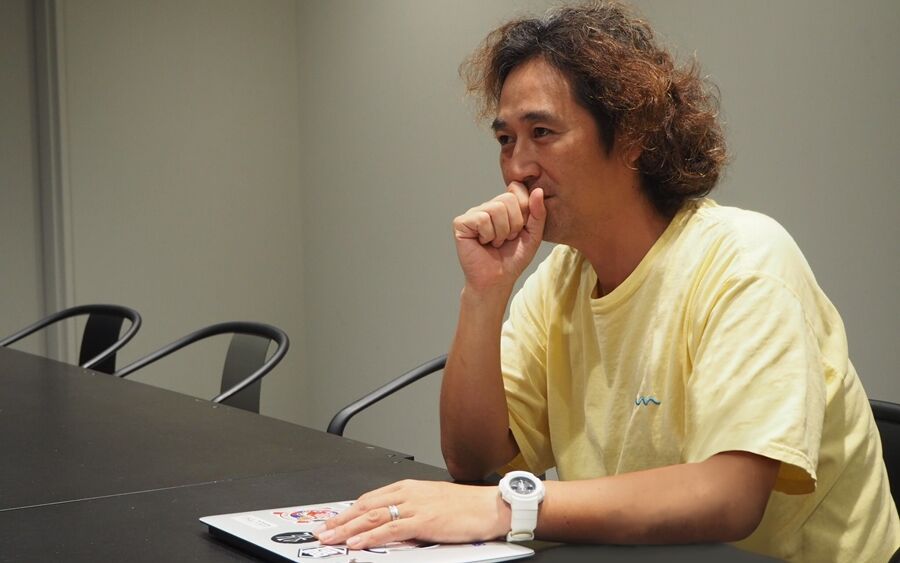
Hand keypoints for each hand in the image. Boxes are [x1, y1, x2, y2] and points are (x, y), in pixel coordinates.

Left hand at [315, 480, 509, 549]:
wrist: (491, 505)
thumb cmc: (467, 506)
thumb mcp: (432, 502)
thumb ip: (410, 510)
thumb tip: (390, 523)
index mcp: (409, 487)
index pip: (370, 498)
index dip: (349, 510)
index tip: (333, 520)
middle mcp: (408, 493)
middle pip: (365, 506)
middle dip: (341, 520)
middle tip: (322, 530)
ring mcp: (415, 506)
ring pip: (372, 517)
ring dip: (347, 529)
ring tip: (330, 537)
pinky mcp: (423, 520)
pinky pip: (390, 529)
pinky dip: (370, 536)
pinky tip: (356, 543)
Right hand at [452, 183, 545, 291]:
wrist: (497, 279)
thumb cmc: (513, 259)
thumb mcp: (533, 235)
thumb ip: (538, 213)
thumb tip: (538, 190)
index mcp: (504, 206)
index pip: (517, 189)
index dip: (524, 211)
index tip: (519, 229)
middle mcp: (487, 207)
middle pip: (508, 198)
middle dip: (513, 224)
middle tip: (506, 239)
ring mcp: (473, 214)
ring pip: (495, 208)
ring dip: (501, 232)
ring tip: (495, 243)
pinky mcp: (461, 223)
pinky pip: (481, 219)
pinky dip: (487, 235)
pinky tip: (483, 243)